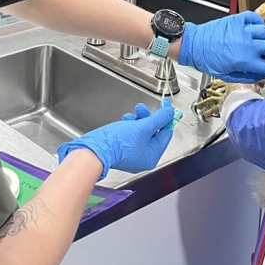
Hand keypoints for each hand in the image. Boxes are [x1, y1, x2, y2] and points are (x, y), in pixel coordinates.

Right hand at [58, 98, 175, 178]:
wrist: (95, 149)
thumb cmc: (117, 143)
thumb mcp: (142, 128)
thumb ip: (158, 119)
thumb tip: (169, 113)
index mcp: (152, 156)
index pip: (165, 134)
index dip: (166, 118)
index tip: (166, 106)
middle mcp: (143, 158)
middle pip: (153, 133)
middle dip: (148, 118)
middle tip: (143, 108)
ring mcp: (132, 154)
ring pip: (141, 132)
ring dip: (137, 120)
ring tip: (130, 115)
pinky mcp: (122, 149)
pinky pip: (131, 135)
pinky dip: (130, 126)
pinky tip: (124, 121)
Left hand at [177, 12, 264, 83]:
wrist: (194, 44)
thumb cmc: (207, 60)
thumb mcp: (228, 76)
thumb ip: (248, 76)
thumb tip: (262, 75)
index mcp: (245, 60)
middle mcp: (247, 44)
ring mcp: (243, 30)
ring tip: (259, 44)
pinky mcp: (237, 20)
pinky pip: (255, 18)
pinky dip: (258, 23)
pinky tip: (254, 30)